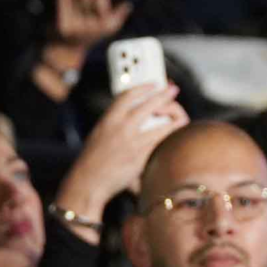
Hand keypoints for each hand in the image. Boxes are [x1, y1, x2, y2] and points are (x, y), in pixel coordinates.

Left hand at [51, 0, 131, 51]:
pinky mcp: (61, 25)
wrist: (66, 50)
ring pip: (75, 0)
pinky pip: (63, 4)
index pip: (102, 5)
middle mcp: (89, 28)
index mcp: (103, 26)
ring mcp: (74, 26)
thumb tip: (128, 5)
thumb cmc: (89, 35)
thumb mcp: (107, 28)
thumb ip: (118, 16)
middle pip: (87, 1)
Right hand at [56, 80, 186, 222]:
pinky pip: (161, 141)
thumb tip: (135, 111)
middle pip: (150, 104)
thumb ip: (115, 121)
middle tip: (173, 90)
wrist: (87, 182)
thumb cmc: (92, 160)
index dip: (143, 87)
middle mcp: (122, 127)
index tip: (154, 84)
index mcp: (109, 119)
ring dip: (174, 117)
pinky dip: (169, 135)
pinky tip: (174, 133)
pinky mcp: (141, 156)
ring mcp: (133, 142)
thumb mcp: (100, 132)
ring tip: (179, 116)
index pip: (128, 95)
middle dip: (165, 95)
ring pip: (163, 124)